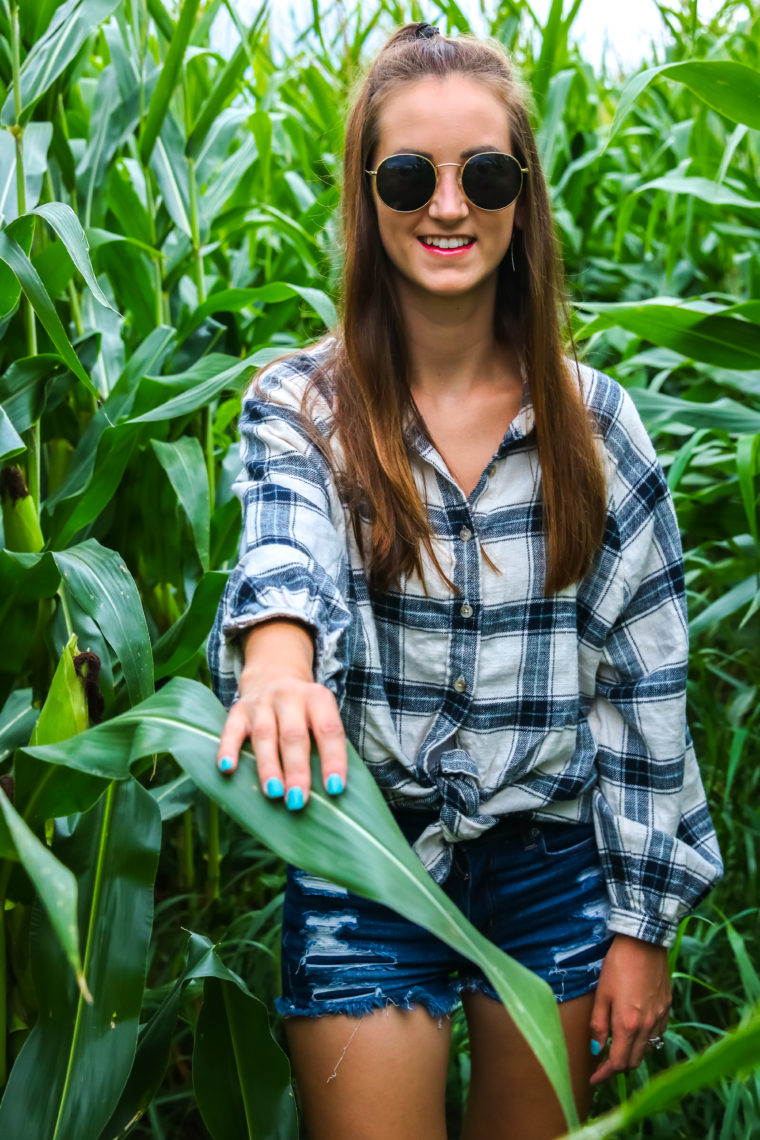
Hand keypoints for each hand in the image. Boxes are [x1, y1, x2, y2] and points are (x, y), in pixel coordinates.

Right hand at [215, 620, 346, 808]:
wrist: (274, 673)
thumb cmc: (304, 710)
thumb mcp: (321, 715)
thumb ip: (325, 743)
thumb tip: (330, 790)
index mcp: (318, 699)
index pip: (329, 730)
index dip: (333, 759)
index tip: (334, 788)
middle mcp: (290, 696)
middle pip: (294, 735)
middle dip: (297, 770)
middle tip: (298, 800)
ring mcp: (262, 702)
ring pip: (265, 735)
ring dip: (269, 767)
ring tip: (274, 793)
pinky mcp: (239, 710)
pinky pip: (231, 731)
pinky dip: (228, 749)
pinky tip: (228, 768)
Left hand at [589, 932, 670, 1084]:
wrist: (644, 942)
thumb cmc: (618, 964)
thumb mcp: (601, 993)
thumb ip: (598, 1024)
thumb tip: (596, 1049)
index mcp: (628, 1025)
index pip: (618, 1063)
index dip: (605, 1074)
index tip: (594, 1078)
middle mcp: (647, 1026)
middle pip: (634, 1060)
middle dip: (618, 1066)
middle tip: (603, 1063)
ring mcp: (660, 1018)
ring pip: (648, 1049)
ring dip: (633, 1054)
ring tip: (618, 1047)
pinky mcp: (667, 1008)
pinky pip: (658, 1034)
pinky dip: (646, 1040)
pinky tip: (636, 1031)